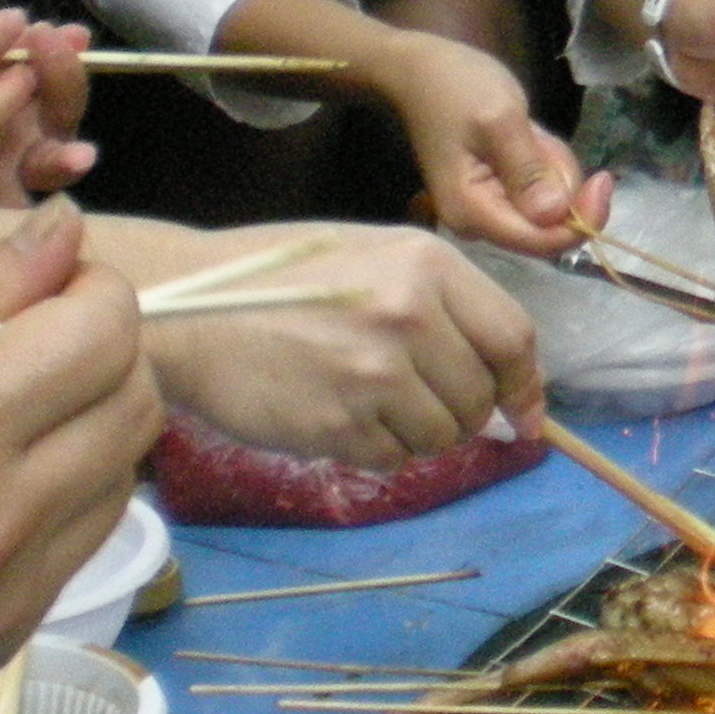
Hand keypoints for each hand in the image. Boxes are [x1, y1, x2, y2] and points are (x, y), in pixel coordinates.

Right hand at [0, 200, 159, 698]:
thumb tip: (68, 230)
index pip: (109, 330)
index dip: (89, 291)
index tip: (51, 291)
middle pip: (135, 400)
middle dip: (101, 354)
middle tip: (38, 346)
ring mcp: (4, 591)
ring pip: (125, 472)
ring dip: (92, 426)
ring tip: (13, 416)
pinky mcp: (1, 636)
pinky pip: (86, 539)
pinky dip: (67, 496)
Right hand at [144, 221, 544, 467]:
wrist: (188, 310)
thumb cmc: (284, 277)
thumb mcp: (376, 256)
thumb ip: (443, 302)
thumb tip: (504, 371)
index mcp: (427, 265)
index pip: (513, 337)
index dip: (525, 384)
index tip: (526, 414)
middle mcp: (409, 316)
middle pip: (480, 395)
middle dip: (467, 412)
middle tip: (428, 404)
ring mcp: (373, 373)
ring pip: (441, 434)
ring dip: (422, 435)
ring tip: (377, 406)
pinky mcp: (336, 424)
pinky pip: (392, 457)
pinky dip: (380, 451)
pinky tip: (345, 419)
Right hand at [370, 31, 596, 257]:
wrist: (421, 69)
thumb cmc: (457, 87)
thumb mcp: (500, 120)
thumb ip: (527, 170)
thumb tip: (554, 217)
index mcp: (472, 212)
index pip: (541, 241)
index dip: (581, 219)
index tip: (603, 179)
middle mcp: (478, 221)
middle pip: (550, 224)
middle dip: (560, 180)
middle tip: (539, 136)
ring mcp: (486, 207)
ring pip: (550, 202)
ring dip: (552, 164)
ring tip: (527, 130)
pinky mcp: (496, 191)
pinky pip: (539, 186)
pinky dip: (544, 160)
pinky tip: (526, 134)